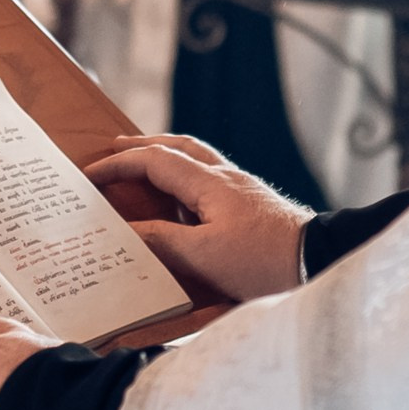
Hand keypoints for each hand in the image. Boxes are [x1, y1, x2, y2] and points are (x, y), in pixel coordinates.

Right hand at [84, 135, 308, 301]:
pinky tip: (184, 199)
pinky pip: (210, 178)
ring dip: (167, 156)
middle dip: (142, 147)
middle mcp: (225, 177)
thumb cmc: (263, 261)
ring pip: (197, 159)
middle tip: (114, 149)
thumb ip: (162, 241)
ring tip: (145, 166)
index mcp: (209, 183)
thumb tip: (127, 231)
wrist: (317, 263)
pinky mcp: (252, 205)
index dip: (119, 164)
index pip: (154, 160)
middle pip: (178, 147)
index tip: (90, 175)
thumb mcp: (204, 256)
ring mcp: (241, 189)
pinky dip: (186, 177)